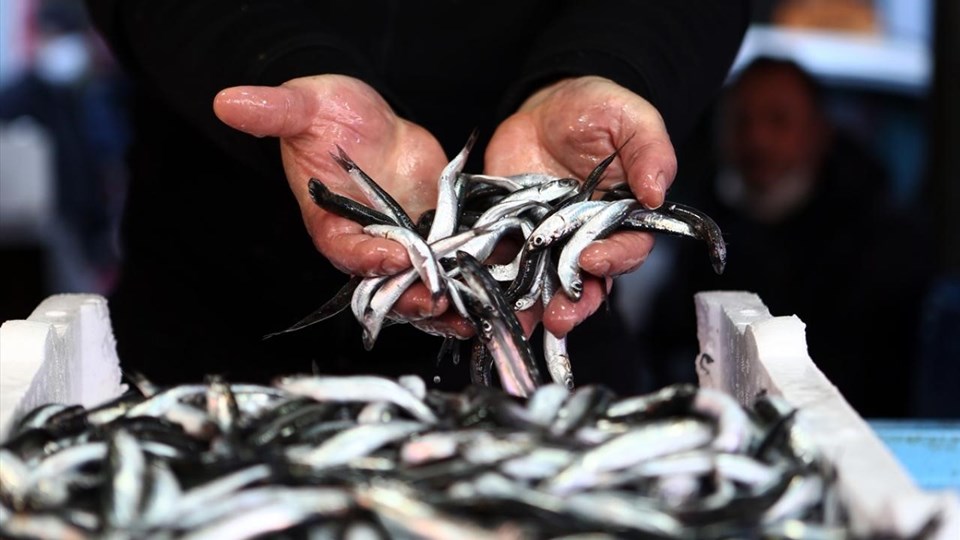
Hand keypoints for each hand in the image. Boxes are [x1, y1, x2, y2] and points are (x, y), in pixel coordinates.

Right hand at [213, 74, 451, 318]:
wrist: (368, 119)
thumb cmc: (329, 114)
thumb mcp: (304, 105)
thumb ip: (275, 110)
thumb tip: (228, 100)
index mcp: (330, 224)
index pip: (345, 251)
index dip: (367, 258)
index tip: (393, 256)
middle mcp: (366, 244)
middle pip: (386, 285)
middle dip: (411, 296)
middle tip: (439, 301)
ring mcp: (403, 244)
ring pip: (421, 286)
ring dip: (446, 304)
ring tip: (470, 313)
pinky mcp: (434, 237)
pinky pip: (450, 266)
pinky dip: (471, 278)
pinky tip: (495, 286)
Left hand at [485, 76, 677, 336]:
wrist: (547, 104)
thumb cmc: (599, 109)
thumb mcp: (632, 120)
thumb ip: (650, 153)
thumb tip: (657, 194)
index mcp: (624, 219)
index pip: (626, 251)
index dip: (613, 261)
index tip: (592, 260)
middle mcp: (588, 239)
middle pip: (587, 282)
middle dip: (574, 303)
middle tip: (559, 317)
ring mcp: (549, 241)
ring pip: (546, 284)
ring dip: (535, 307)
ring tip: (522, 322)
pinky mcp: (514, 234)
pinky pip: (506, 264)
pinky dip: (495, 283)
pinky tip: (484, 297)